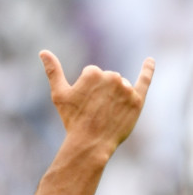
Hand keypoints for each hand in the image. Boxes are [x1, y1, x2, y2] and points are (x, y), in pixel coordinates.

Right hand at [39, 50, 154, 153]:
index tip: (83, 103)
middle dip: (101, 92)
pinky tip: (150, 61)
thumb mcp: (59, 94)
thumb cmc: (72, 119)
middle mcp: (112, 76)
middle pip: (107, 78)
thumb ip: (53, 71)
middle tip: (94, 110)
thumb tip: (43, 51)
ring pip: (120, 86)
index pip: (91, 74)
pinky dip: (148, 69)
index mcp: (92, 72)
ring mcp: (126, 88)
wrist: (90, 143)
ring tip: (106, 113)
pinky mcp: (137, 100)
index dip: (85, 90)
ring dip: (114, 96)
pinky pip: (144, 80)